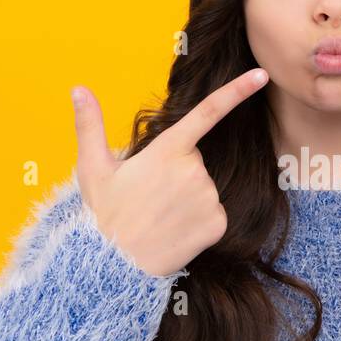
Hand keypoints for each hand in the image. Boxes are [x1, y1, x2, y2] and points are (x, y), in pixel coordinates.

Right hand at [70, 68, 269, 276]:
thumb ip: (90, 124)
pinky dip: (198, 221)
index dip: (237, 91)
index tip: (262, 75)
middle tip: (148, 195)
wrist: (116, 266)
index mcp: (167, 150)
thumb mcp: (92, 168)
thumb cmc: (104, 214)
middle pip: (194, 161)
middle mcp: (194, 170)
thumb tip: (78, 88)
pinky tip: (176, 230)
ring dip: (187, 198)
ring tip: (160, 215)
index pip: (207, 112)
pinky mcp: (218, 223)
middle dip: (176, 173)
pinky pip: (214, 214)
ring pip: (204, 188)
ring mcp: (209, 197)